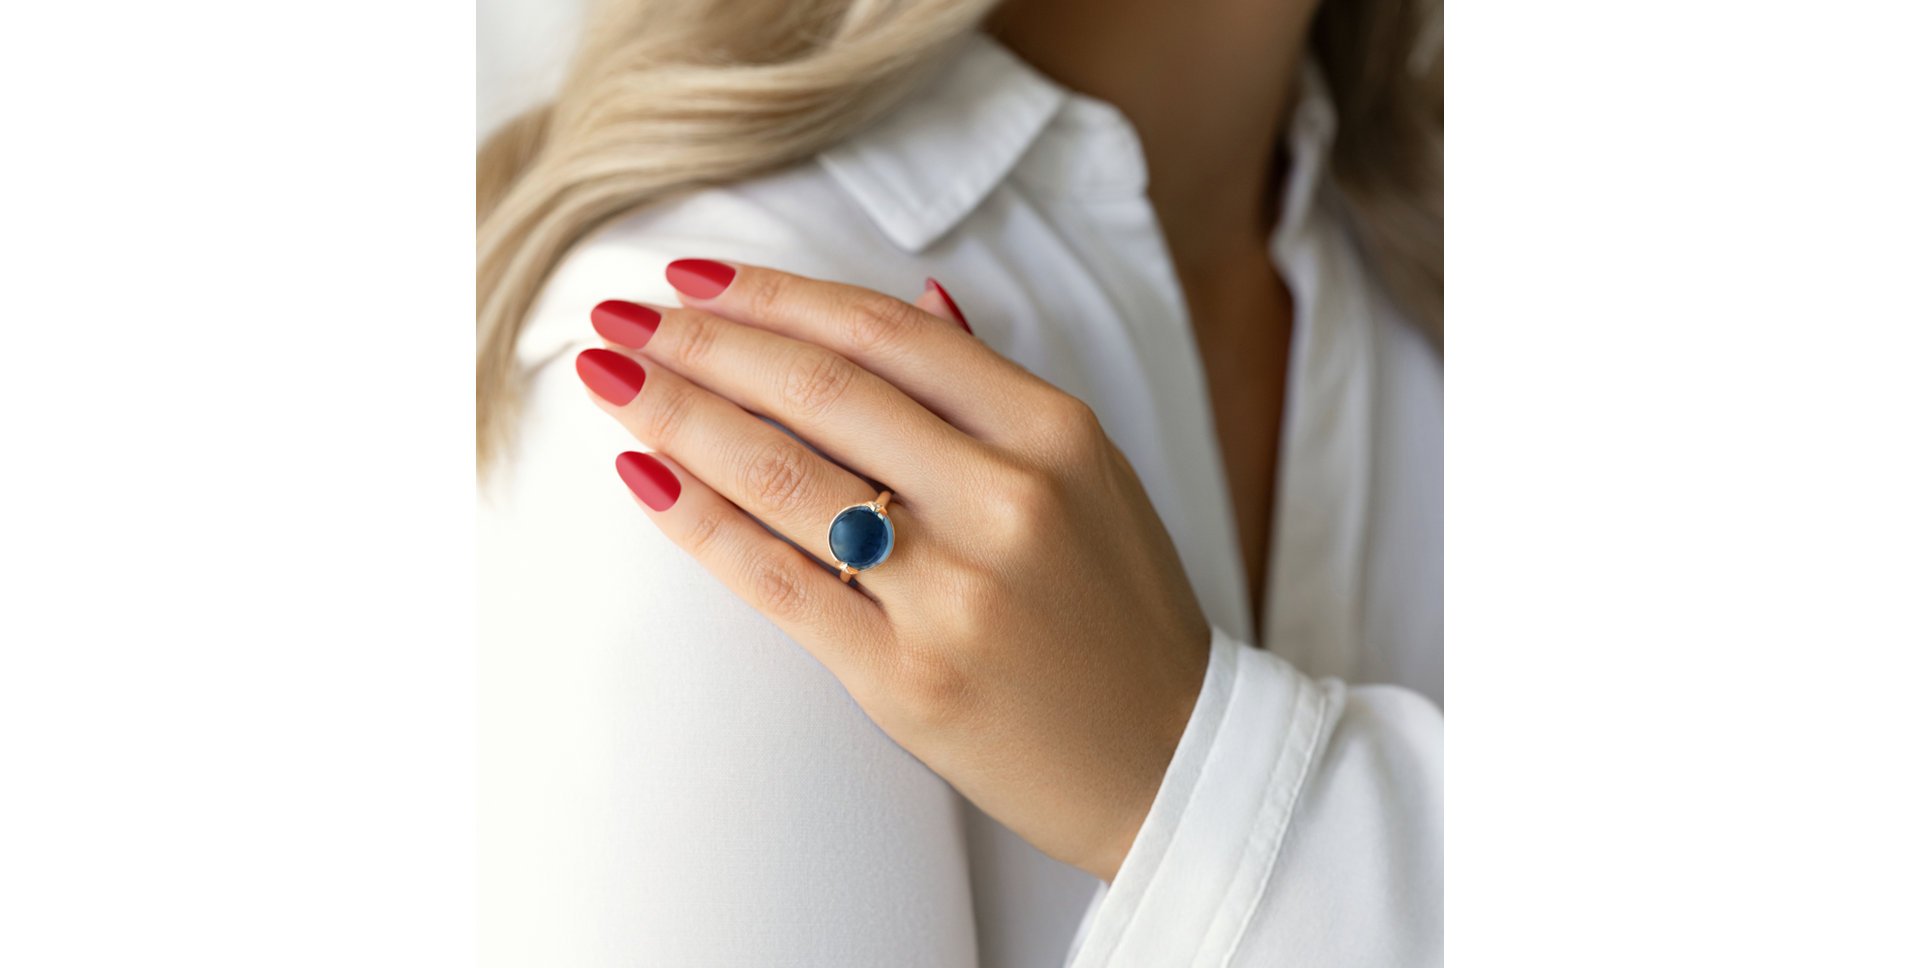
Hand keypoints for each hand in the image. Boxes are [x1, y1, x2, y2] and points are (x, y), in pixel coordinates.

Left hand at [574, 260, 1211, 880]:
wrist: (1166, 759)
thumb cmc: (1119, 612)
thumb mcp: (1091, 477)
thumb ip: (998, 389)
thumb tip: (923, 296)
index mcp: (1054, 433)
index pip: (886, 334)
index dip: (775, 295)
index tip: (692, 279)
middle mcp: (1006, 498)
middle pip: (821, 390)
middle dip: (702, 344)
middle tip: (619, 318)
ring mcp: (954, 589)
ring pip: (784, 477)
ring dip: (678, 416)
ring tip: (610, 381)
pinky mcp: (905, 673)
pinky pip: (776, 579)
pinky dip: (699, 521)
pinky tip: (645, 477)